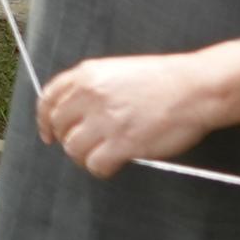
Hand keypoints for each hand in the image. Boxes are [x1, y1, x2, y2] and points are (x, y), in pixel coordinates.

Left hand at [36, 51, 233, 177]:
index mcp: (87, 74)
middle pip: (59, 126)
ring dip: (85, 156)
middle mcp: (90, 96)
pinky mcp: (122, 144)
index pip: (48, 99)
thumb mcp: (118, 70)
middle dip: (68, 139)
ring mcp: (105, 120)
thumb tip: (76, 112)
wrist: (194, 88)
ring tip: (102, 155)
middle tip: (86, 147)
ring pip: (74, 148)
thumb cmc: (163, 80)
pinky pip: (96, 165)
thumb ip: (92, 87)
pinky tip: (114, 164)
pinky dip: (101, 169)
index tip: (49, 134)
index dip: (45, 120)